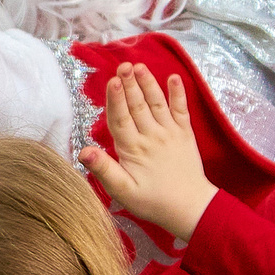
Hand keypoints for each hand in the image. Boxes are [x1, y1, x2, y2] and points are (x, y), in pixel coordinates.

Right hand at [80, 65, 216, 242]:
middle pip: (137, 106)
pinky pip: (181, 110)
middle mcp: (151, 137)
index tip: (113, 81)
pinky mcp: (185, 134)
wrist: (190, 208)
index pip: (121, 119)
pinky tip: (174, 77)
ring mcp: (169, 134)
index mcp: (133, 150)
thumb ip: (104, 169)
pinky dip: (178, 94)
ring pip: (156, 104)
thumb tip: (84, 152)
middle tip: (123, 65)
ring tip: (139, 66)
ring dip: (148, 83)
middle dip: (130, 84)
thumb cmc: (152, 202)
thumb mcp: (122, 191)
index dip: (115, 100)